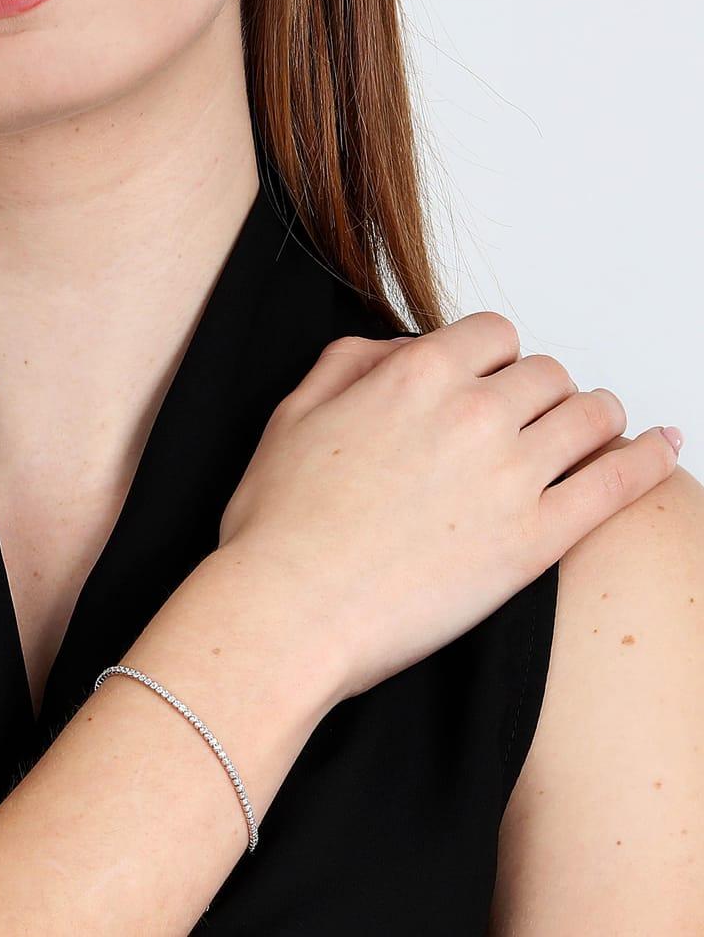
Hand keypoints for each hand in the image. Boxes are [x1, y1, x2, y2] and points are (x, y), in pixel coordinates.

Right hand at [218, 311, 679, 703]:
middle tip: (533, 415)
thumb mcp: (291, 415)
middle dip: (542, 387)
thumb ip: (349, 364)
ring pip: (591, 416)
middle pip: (547, 373)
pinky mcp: (535, 540)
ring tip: (595, 429)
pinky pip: (618, 484)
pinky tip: (662, 447)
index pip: (493, 334)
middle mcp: (473, 413)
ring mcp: (511, 476)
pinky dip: (649, 458)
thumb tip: (395, 350)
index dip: (496, 355)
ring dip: (596, 415)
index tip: (493, 377)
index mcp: (415, 376)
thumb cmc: (281, 525)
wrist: (289, 609)